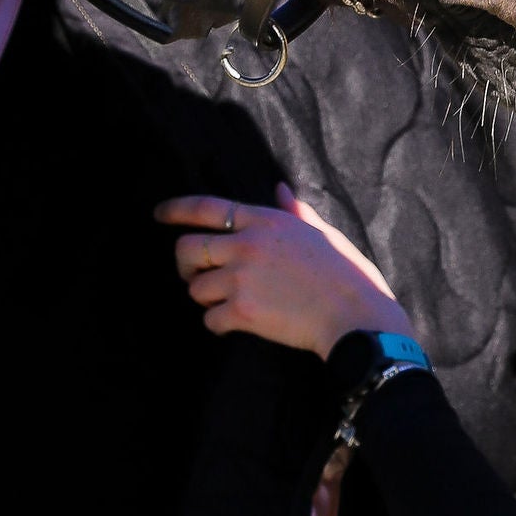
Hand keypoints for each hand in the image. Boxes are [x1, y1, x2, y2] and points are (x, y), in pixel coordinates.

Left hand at [156, 185, 414, 356]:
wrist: (357, 316)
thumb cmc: (347, 275)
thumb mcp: (323, 233)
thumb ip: (295, 212)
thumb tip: (281, 190)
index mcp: (266, 221)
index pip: (207, 207)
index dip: (176, 209)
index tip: (159, 215)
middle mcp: (246, 245)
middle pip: (187, 249)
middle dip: (186, 265)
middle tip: (197, 276)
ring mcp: (242, 279)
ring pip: (195, 288)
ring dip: (206, 299)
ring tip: (227, 304)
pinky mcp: (243, 311)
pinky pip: (209, 319)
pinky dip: (218, 325)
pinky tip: (235, 325)